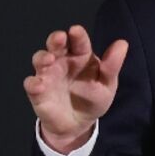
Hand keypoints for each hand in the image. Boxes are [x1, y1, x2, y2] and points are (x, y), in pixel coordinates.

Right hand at [23, 25, 127, 153]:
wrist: (78, 124)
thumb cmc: (93, 98)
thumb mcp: (107, 84)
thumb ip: (112, 66)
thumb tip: (123, 43)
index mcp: (80, 56)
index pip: (78, 41)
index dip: (77, 35)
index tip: (76, 31)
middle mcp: (62, 60)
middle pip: (55, 45)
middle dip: (55, 39)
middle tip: (59, 38)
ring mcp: (48, 75)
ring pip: (40, 59)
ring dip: (42, 57)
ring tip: (49, 59)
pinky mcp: (38, 92)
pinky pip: (31, 84)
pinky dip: (33, 83)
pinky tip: (39, 85)